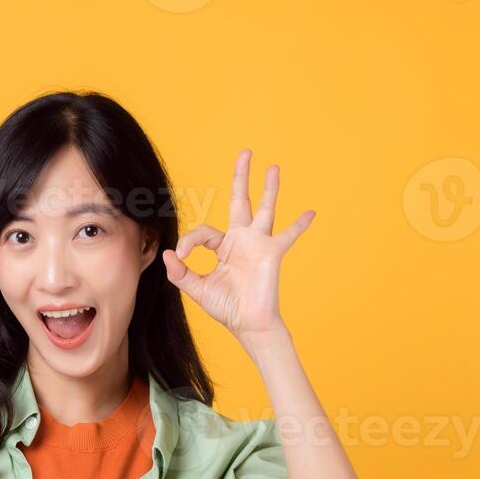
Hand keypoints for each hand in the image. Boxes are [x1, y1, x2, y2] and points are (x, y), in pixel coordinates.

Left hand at [162, 149, 313, 339]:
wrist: (248, 324)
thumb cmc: (226, 307)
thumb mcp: (196, 289)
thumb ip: (180, 272)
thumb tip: (168, 253)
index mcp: (223, 247)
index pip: (203, 232)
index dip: (189, 241)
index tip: (182, 256)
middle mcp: (242, 240)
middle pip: (240, 201)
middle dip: (241, 177)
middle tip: (245, 153)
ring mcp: (258, 244)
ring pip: (264, 209)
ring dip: (269, 188)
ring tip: (273, 167)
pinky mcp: (272, 253)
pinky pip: (288, 236)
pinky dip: (299, 225)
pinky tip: (311, 213)